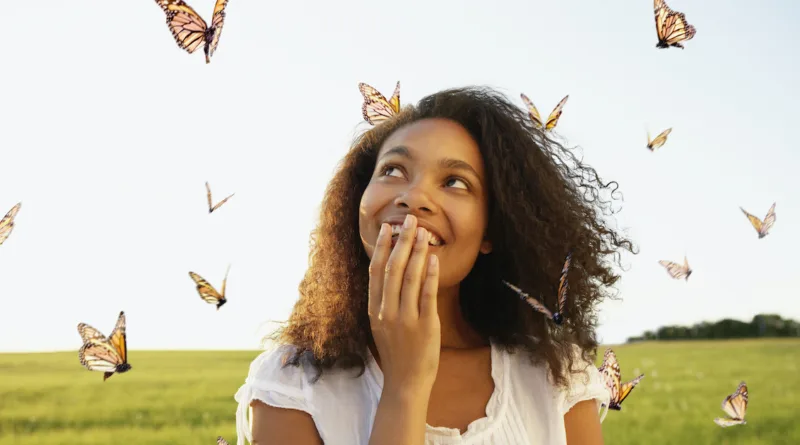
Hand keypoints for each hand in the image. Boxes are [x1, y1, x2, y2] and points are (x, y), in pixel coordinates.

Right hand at [368, 214, 440, 394]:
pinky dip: (429, 275)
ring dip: (417, 251)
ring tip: (424, 232)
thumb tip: (389, 271)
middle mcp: (387, 311)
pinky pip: (427, 295)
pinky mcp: (425, 326)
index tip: (387, 228)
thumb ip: (384, 300)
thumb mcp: (381, 324)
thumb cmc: (396, 352)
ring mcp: (405, 319)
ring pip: (410, 278)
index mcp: (374, 309)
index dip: (381, 247)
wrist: (406, 381)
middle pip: (393, 268)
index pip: (376, 271)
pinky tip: (433, 259)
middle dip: (402, 241)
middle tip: (410, 220)